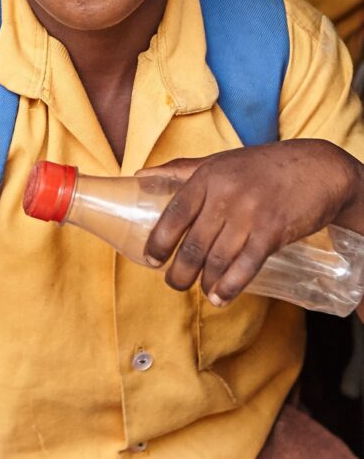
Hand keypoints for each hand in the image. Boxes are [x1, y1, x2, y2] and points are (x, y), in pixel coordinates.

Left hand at [142, 140, 363, 303]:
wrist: (319, 169)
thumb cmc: (262, 166)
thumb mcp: (218, 162)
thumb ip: (180, 170)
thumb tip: (139, 176)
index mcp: (206, 178)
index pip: (174, 215)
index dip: (159, 242)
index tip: (150, 260)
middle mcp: (225, 196)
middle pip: (193, 244)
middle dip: (180, 272)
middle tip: (174, 283)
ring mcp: (250, 214)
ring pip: (217, 259)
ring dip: (205, 282)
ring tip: (200, 291)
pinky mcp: (273, 232)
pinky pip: (246, 266)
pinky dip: (230, 286)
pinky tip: (221, 296)